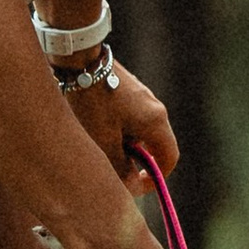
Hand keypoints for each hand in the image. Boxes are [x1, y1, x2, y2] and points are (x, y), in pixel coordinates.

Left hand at [62, 55, 179, 183]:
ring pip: (141, 132)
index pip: (169, 158)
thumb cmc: (91, 104)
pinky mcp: (130, 90)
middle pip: (155, 145)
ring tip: (98, 143)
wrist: (79, 61)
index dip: (156, 178)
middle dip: (135, 161)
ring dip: (124, 145)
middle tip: (111, 166)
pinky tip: (96, 125)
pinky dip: (119, 130)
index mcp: (155, 122)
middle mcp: (156, 108)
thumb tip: (130, 187)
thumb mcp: (103, 142)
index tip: (134, 187)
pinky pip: (132, 118)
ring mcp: (144, 97)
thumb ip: (120, 168)